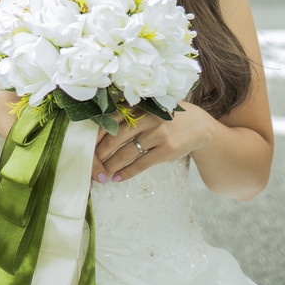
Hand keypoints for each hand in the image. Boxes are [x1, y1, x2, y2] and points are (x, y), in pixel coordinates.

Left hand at [89, 103, 211, 184]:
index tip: (86, 147)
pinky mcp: (166, 150)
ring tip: (103, 174)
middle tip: (92, 164)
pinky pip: (141, 163)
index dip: (96, 135)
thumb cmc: (165, 118)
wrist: (198, 126)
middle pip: (114, 137)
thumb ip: (128, 116)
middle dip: (100, 154)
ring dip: (111, 166)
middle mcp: (146, 117)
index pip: (109, 120)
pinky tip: (118, 178)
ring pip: (126, 152)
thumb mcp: (148, 110)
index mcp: (138, 105)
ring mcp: (157, 133)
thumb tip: (99, 132)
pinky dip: (127, 172)